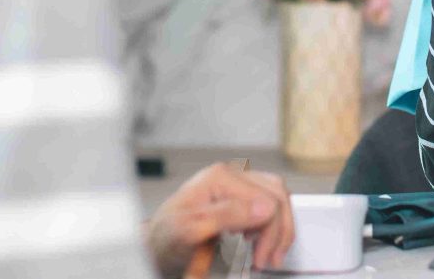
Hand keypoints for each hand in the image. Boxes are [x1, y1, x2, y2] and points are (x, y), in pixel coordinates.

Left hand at [145, 163, 294, 277]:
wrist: (154, 246)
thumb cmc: (166, 239)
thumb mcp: (190, 230)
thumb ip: (226, 216)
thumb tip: (264, 208)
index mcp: (220, 177)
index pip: (267, 200)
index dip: (270, 233)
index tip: (262, 259)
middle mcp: (230, 175)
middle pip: (277, 195)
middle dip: (279, 231)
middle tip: (269, 259)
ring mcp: (235, 183)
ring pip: (277, 196)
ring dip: (279, 227)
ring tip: (268, 252)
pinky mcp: (238, 195)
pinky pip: (269, 202)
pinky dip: (271, 223)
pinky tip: (259, 240)